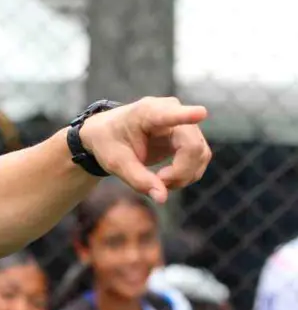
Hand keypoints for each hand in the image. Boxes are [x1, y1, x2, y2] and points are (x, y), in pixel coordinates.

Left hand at [77, 97, 211, 202]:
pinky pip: (200, 158)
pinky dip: (186, 174)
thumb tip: (162, 198)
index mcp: (147, 113)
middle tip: (157, 183)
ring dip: (184, 176)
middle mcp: (172, 111)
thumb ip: (138, 180)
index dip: (187, 115)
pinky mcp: (189, 136)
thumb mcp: (116, 164)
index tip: (200, 113)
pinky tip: (166, 178)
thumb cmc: (110, 143)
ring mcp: (184, 123)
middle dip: (179, 173)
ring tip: (158, 182)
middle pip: (192, 146)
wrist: (109, 133)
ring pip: (201, 154)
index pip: (170, 115)